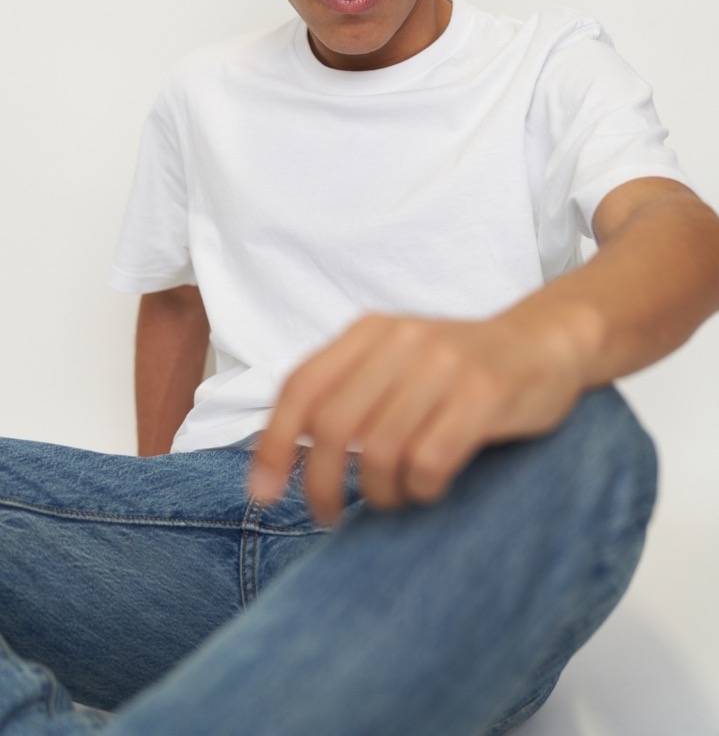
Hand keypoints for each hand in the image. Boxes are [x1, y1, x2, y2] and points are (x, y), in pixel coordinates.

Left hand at [249, 305, 594, 523]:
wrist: (544, 341)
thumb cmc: (461, 365)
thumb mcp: (397, 358)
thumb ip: (347, 390)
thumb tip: (288, 456)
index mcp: (370, 330)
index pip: (301, 387)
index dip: (274, 445)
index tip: (264, 494)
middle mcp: (402, 340)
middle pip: (334, 426)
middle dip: (321, 485)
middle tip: (328, 516)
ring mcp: (445, 365)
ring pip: (381, 452)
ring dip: (380, 494)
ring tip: (395, 497)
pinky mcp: (485, 394)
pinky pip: (429, 462)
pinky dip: (421, 490)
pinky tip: (431, 486)